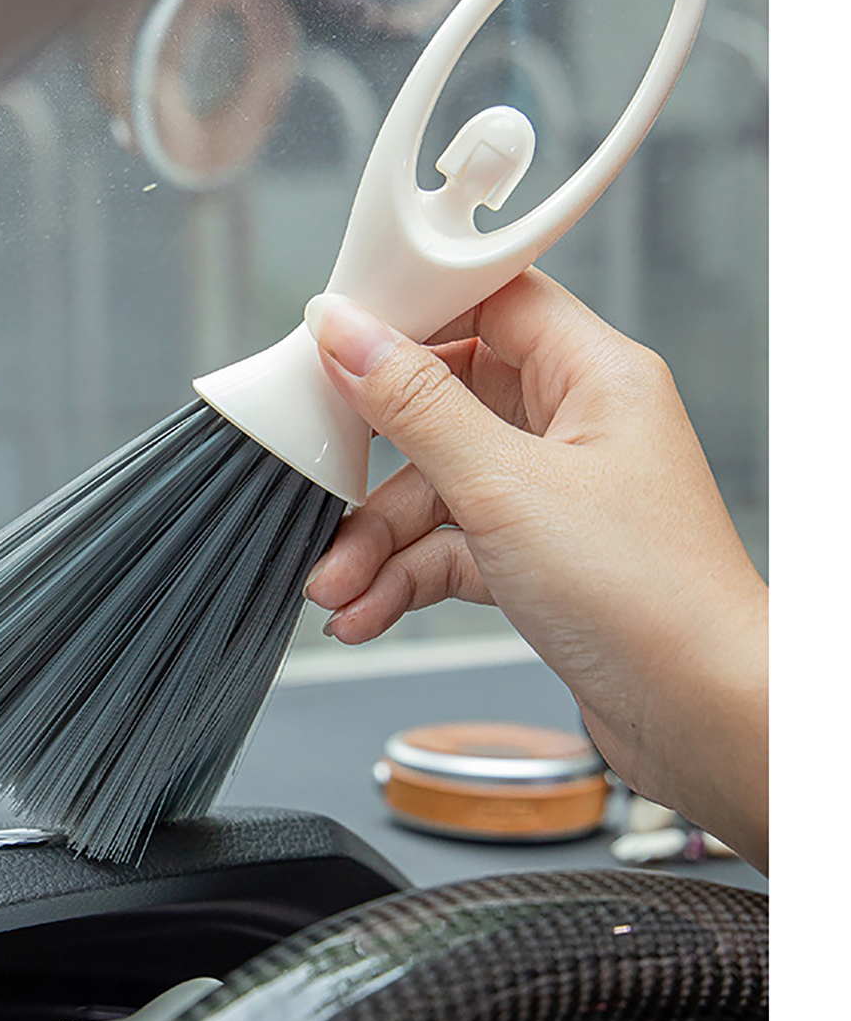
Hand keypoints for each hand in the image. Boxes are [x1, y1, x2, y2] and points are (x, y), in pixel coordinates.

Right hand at [304, 269, 766, 871]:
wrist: (703, 718)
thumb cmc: (649, 596)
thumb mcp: (503, 487)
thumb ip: (414, 406)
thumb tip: (348, 332)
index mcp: (593, 375)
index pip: (489, 301)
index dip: (411, 312)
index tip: (336, 335)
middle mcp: (577, 426)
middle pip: (447, 404)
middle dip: (373, 459)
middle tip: (317, 471)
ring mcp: (557, 494)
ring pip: (440, 488)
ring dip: (378, 539)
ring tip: (334, 585)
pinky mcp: (540, 558)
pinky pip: (453, 546)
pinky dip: (405, 578)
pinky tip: (365, 611)